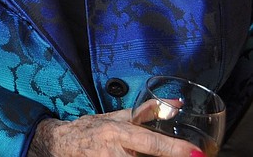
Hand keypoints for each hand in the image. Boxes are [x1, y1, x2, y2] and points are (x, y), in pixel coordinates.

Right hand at [28, 110, 203, 156]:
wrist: (62, 144)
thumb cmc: (91, 129)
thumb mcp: (116, 116)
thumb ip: (146, 112)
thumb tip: (175, 105)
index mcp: (118, 132)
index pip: (152, 142)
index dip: (175, 150)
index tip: (196, 153)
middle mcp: (114, 151)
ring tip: (164, 154)